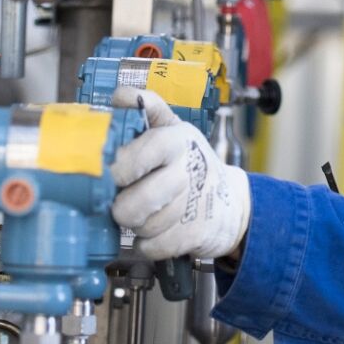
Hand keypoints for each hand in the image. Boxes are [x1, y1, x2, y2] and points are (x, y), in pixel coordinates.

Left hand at [108, 87, 250, 260]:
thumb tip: (120, 95)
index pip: (136, 157)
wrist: (230, 203)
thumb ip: (146, 108)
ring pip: (142, 227)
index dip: (118, 170)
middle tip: (122, 200)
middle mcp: (186, 171)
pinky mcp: (193, 235)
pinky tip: (157, 230)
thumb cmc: (191, 163)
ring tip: (146, 212)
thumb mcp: (173, 127)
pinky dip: (148, 244)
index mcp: (176, 140)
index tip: (113, 175)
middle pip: (134, 204)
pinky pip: (152, 247)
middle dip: (121, 207)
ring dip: (136, 224)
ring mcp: (192, 206)